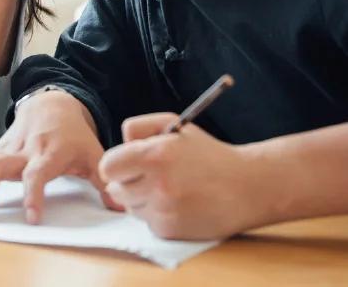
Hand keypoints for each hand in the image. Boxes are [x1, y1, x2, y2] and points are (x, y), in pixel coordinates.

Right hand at [0, 90, 119, 222]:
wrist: (52, 104)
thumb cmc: (75, 135)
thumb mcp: (94, 153)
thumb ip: (106, 180)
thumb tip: (123, 207)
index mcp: (50, 153)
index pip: (37, 173)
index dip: (34, 194)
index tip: (31, 217)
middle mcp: (25, 150)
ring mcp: (7, 147)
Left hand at [99, 113, 259, 239]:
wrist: (247, 187)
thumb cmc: (208, 154)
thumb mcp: (175, 125)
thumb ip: (139, 128)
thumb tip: (119, 145)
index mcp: (155, 155)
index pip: (107, 167)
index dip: (116, 165)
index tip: (127, 164)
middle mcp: (158, 184)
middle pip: (116, 190)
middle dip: (128, 182)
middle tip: (150, 176)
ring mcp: (164, 210)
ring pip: (131, 208)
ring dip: (142, 200)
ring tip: (168, 189)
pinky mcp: (171, 230)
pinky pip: (147, 223)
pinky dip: (157, 215)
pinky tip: (178, 204)